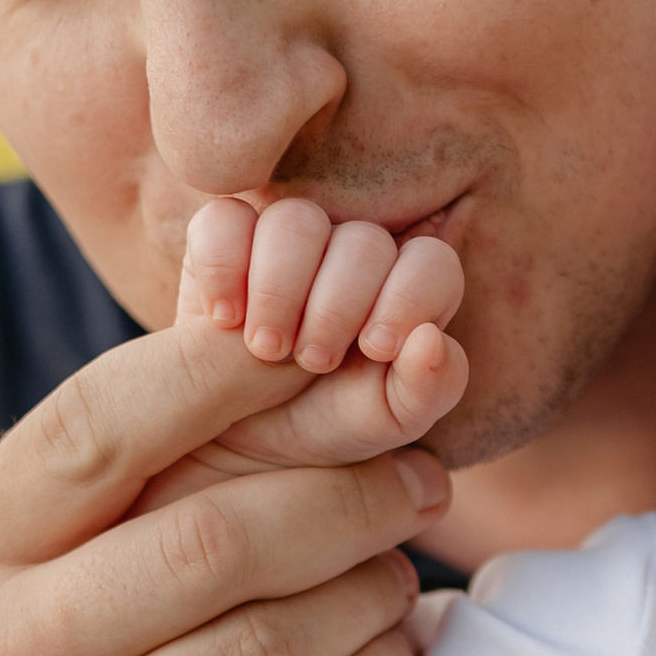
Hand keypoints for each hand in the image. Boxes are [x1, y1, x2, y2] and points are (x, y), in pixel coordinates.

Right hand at [0, 313, 448, 655]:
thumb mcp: (41, 576)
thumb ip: (140, 466)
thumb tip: (298, 325)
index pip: (101, 425)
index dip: (232, 370)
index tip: (341, 341)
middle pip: (216, 536)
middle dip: (346, 490)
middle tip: (422, 472)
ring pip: (278, 639)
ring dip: (374, 588)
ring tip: (401, 567)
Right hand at [171, 197, 468, 480]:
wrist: (247, 437)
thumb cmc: (330, 421)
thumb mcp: (388, 420)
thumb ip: (428, 387)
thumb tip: (432, 340)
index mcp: (405, 290)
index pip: (430, 262)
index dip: (407, 299)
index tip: (373, 350)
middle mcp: (351, 254)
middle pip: (363, 241)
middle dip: (337, 307)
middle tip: (311, 362)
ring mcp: (288, 241)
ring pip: (295, 220)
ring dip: (279, 289)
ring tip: (264, 348)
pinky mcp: (225, 238)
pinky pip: (224, 218)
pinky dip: (223, 265)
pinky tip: (224, 318)